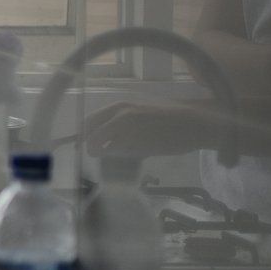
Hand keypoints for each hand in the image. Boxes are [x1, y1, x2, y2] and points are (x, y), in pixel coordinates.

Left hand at [82, 100, 219, 157]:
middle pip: (92, 141)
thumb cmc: (165, 118)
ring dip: (112, 157)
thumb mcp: (137, 113)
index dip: (80, 137)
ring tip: (127, 153)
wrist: (192, 123)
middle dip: (95, 150)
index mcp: (119, 108)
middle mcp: (121, 118)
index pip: (87, 123)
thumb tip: (93, 137)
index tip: (78, 146)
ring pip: (108, 152)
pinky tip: (140, 155)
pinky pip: (124, 159)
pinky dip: (127, 161)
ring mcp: (131, 134)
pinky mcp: (143, 148)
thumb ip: (116, 122)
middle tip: (104, 154)